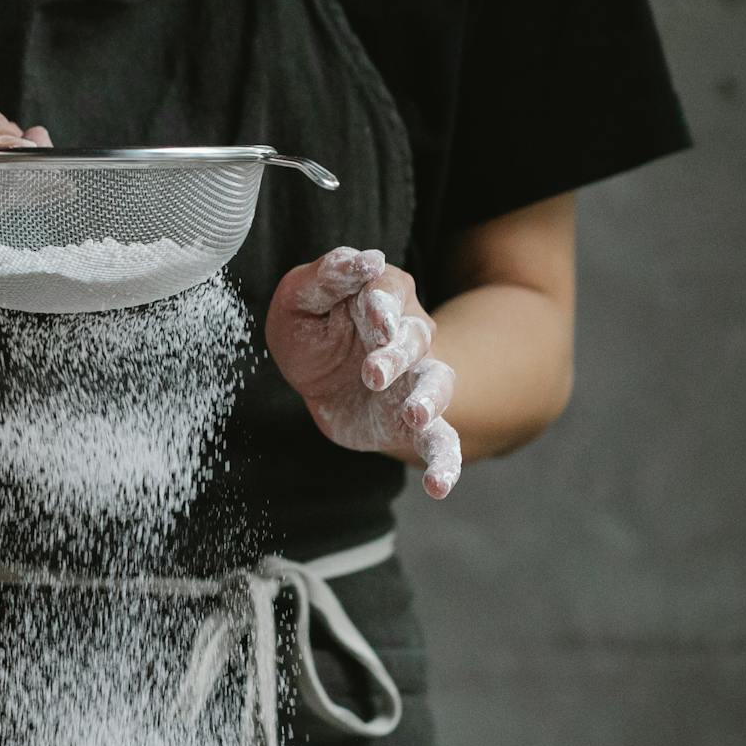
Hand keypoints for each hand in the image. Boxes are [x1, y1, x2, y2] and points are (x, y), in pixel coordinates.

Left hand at [267, 247, 461, 498]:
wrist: (316, 378)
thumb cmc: (310, 329)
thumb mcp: (300, 298)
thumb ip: (327, 276)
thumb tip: (366, 259)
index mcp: (381, 297)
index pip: (386, 293)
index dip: (381, 304)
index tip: (372, 313)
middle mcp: (408, 335)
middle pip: (413, 338)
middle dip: (395, 354)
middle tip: (372, 372)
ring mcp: (416, 379)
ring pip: (437, 382)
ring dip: (429, 397)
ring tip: (415, 414)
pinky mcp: (413, 420)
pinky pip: (440, 440)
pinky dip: (445, 462)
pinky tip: (439, 485)